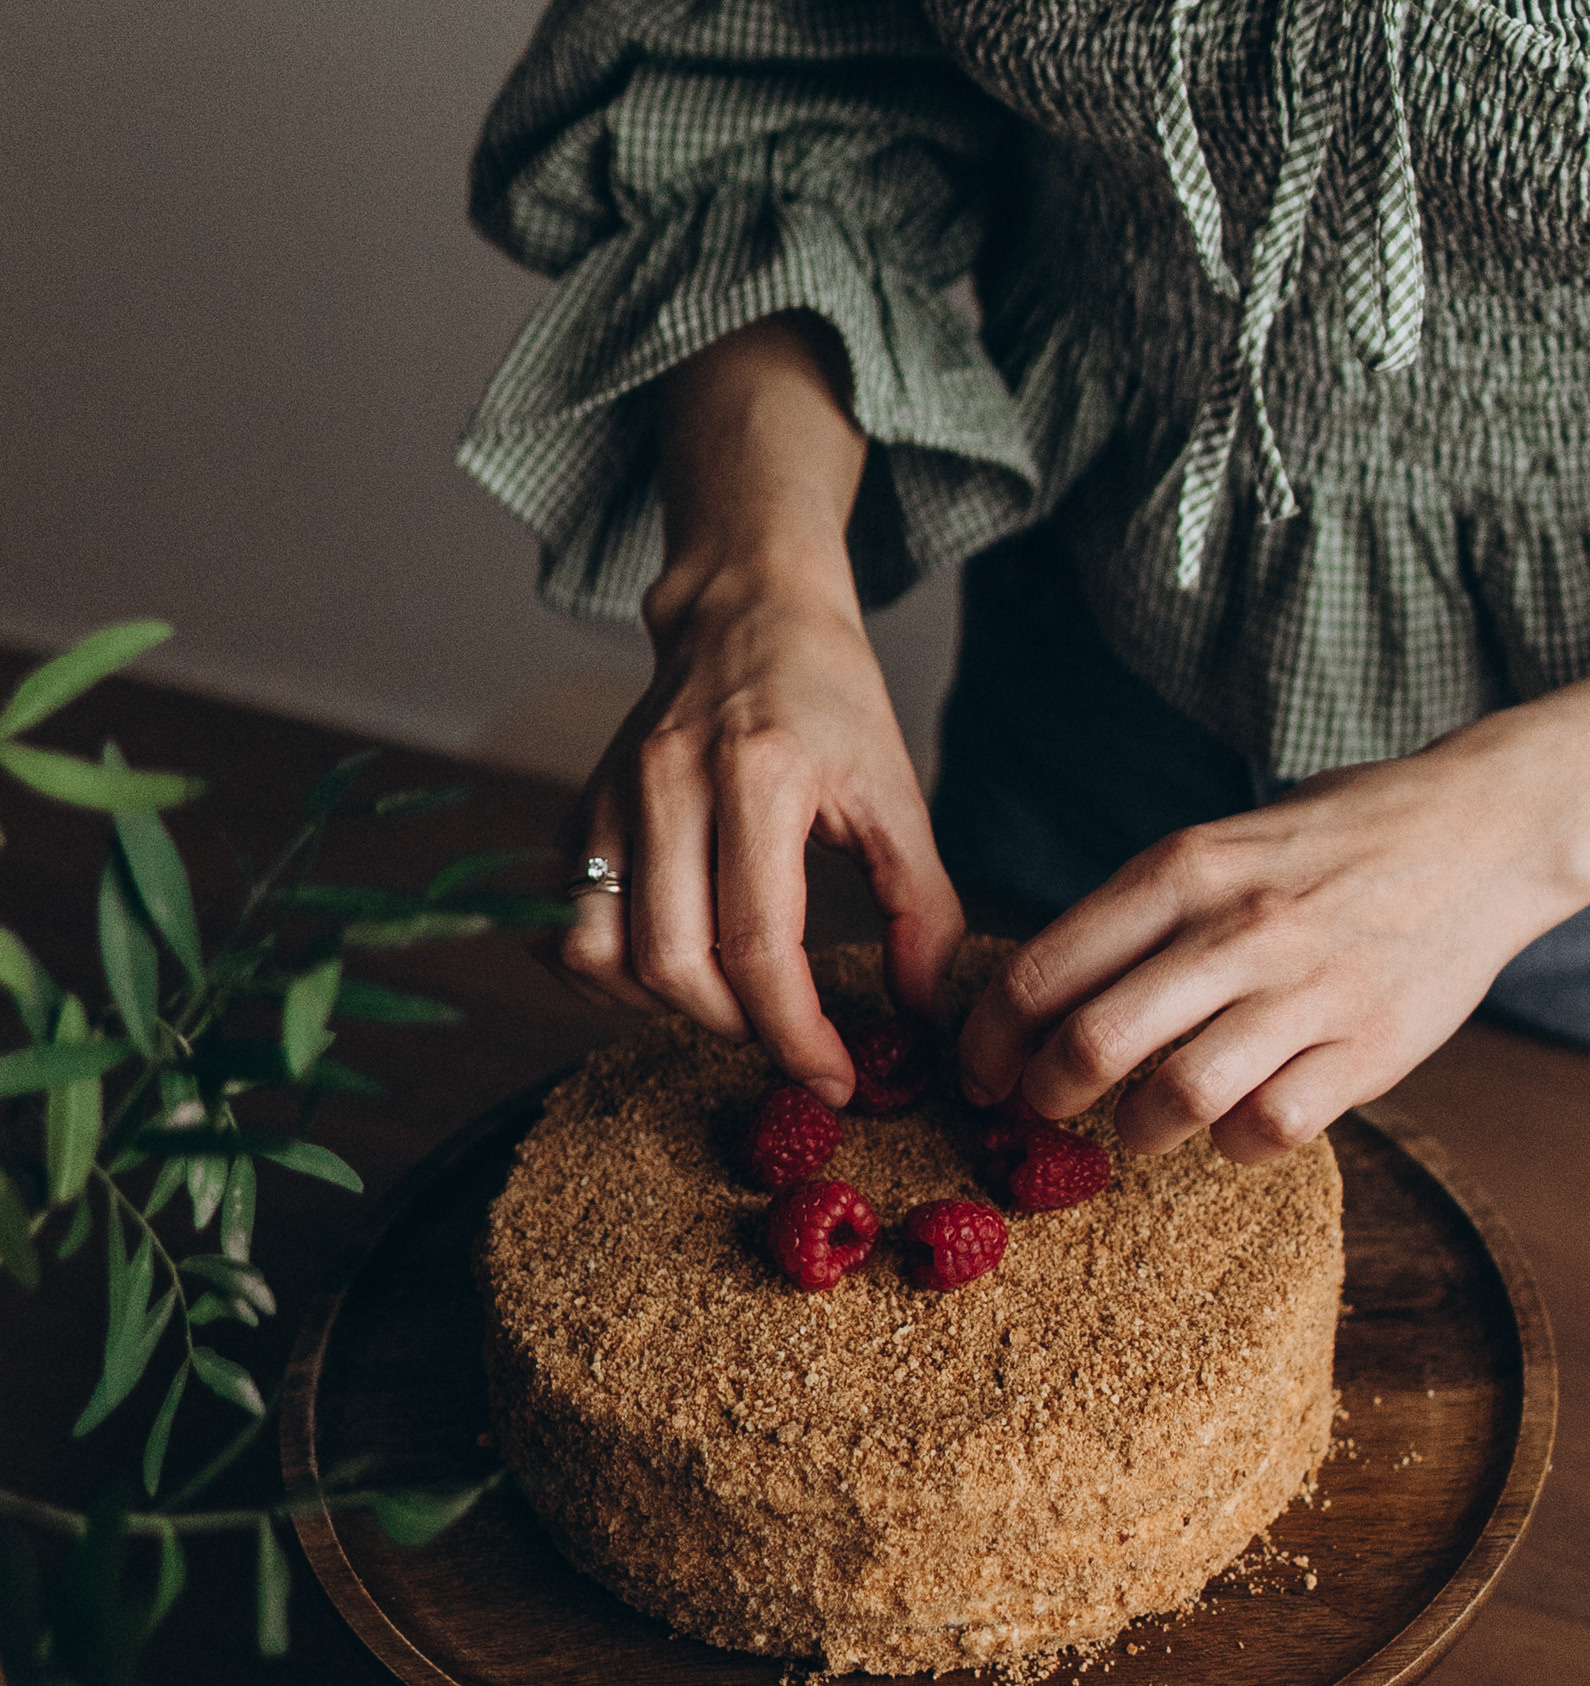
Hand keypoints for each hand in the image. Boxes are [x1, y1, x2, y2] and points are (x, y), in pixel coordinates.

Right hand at [545, 322, 962, 1099]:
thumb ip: (921, 907)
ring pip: (601, 955)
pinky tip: (676, 969)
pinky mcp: (580, 811)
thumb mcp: (897, 791)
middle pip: (673, 965)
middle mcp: (668, 786)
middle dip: (738, 1029)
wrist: (744, 608)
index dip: (796, 1033)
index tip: (835, 1077)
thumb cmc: (827, 697)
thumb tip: (922, 1014)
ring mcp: (611, 799)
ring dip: (665, 1008)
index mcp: (758, 776)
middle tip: (791, 1038)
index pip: (758, 945)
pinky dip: (614, 976)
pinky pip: (570, 928)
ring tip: (732, 1001)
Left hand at [955, 736, 1562, 1164]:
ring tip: (1140, 1124)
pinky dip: (1235, 1144)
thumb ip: (1145, 908)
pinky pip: (1270, 1128)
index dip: (990, 1042)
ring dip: (1138, 1130)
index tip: (982, 1073)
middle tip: (1043, 1109)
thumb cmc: (1338, 837)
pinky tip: (1236, 1124)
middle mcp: (1239, 928)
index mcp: (1185, 868)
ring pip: (1177, 1099)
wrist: (1485, 829)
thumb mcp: (1224, 840)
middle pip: (1094, 1043)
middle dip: (1046, 1095)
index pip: (1044, 971)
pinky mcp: (1371, 1047)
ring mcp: (1308, 991)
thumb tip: (1048, 991)